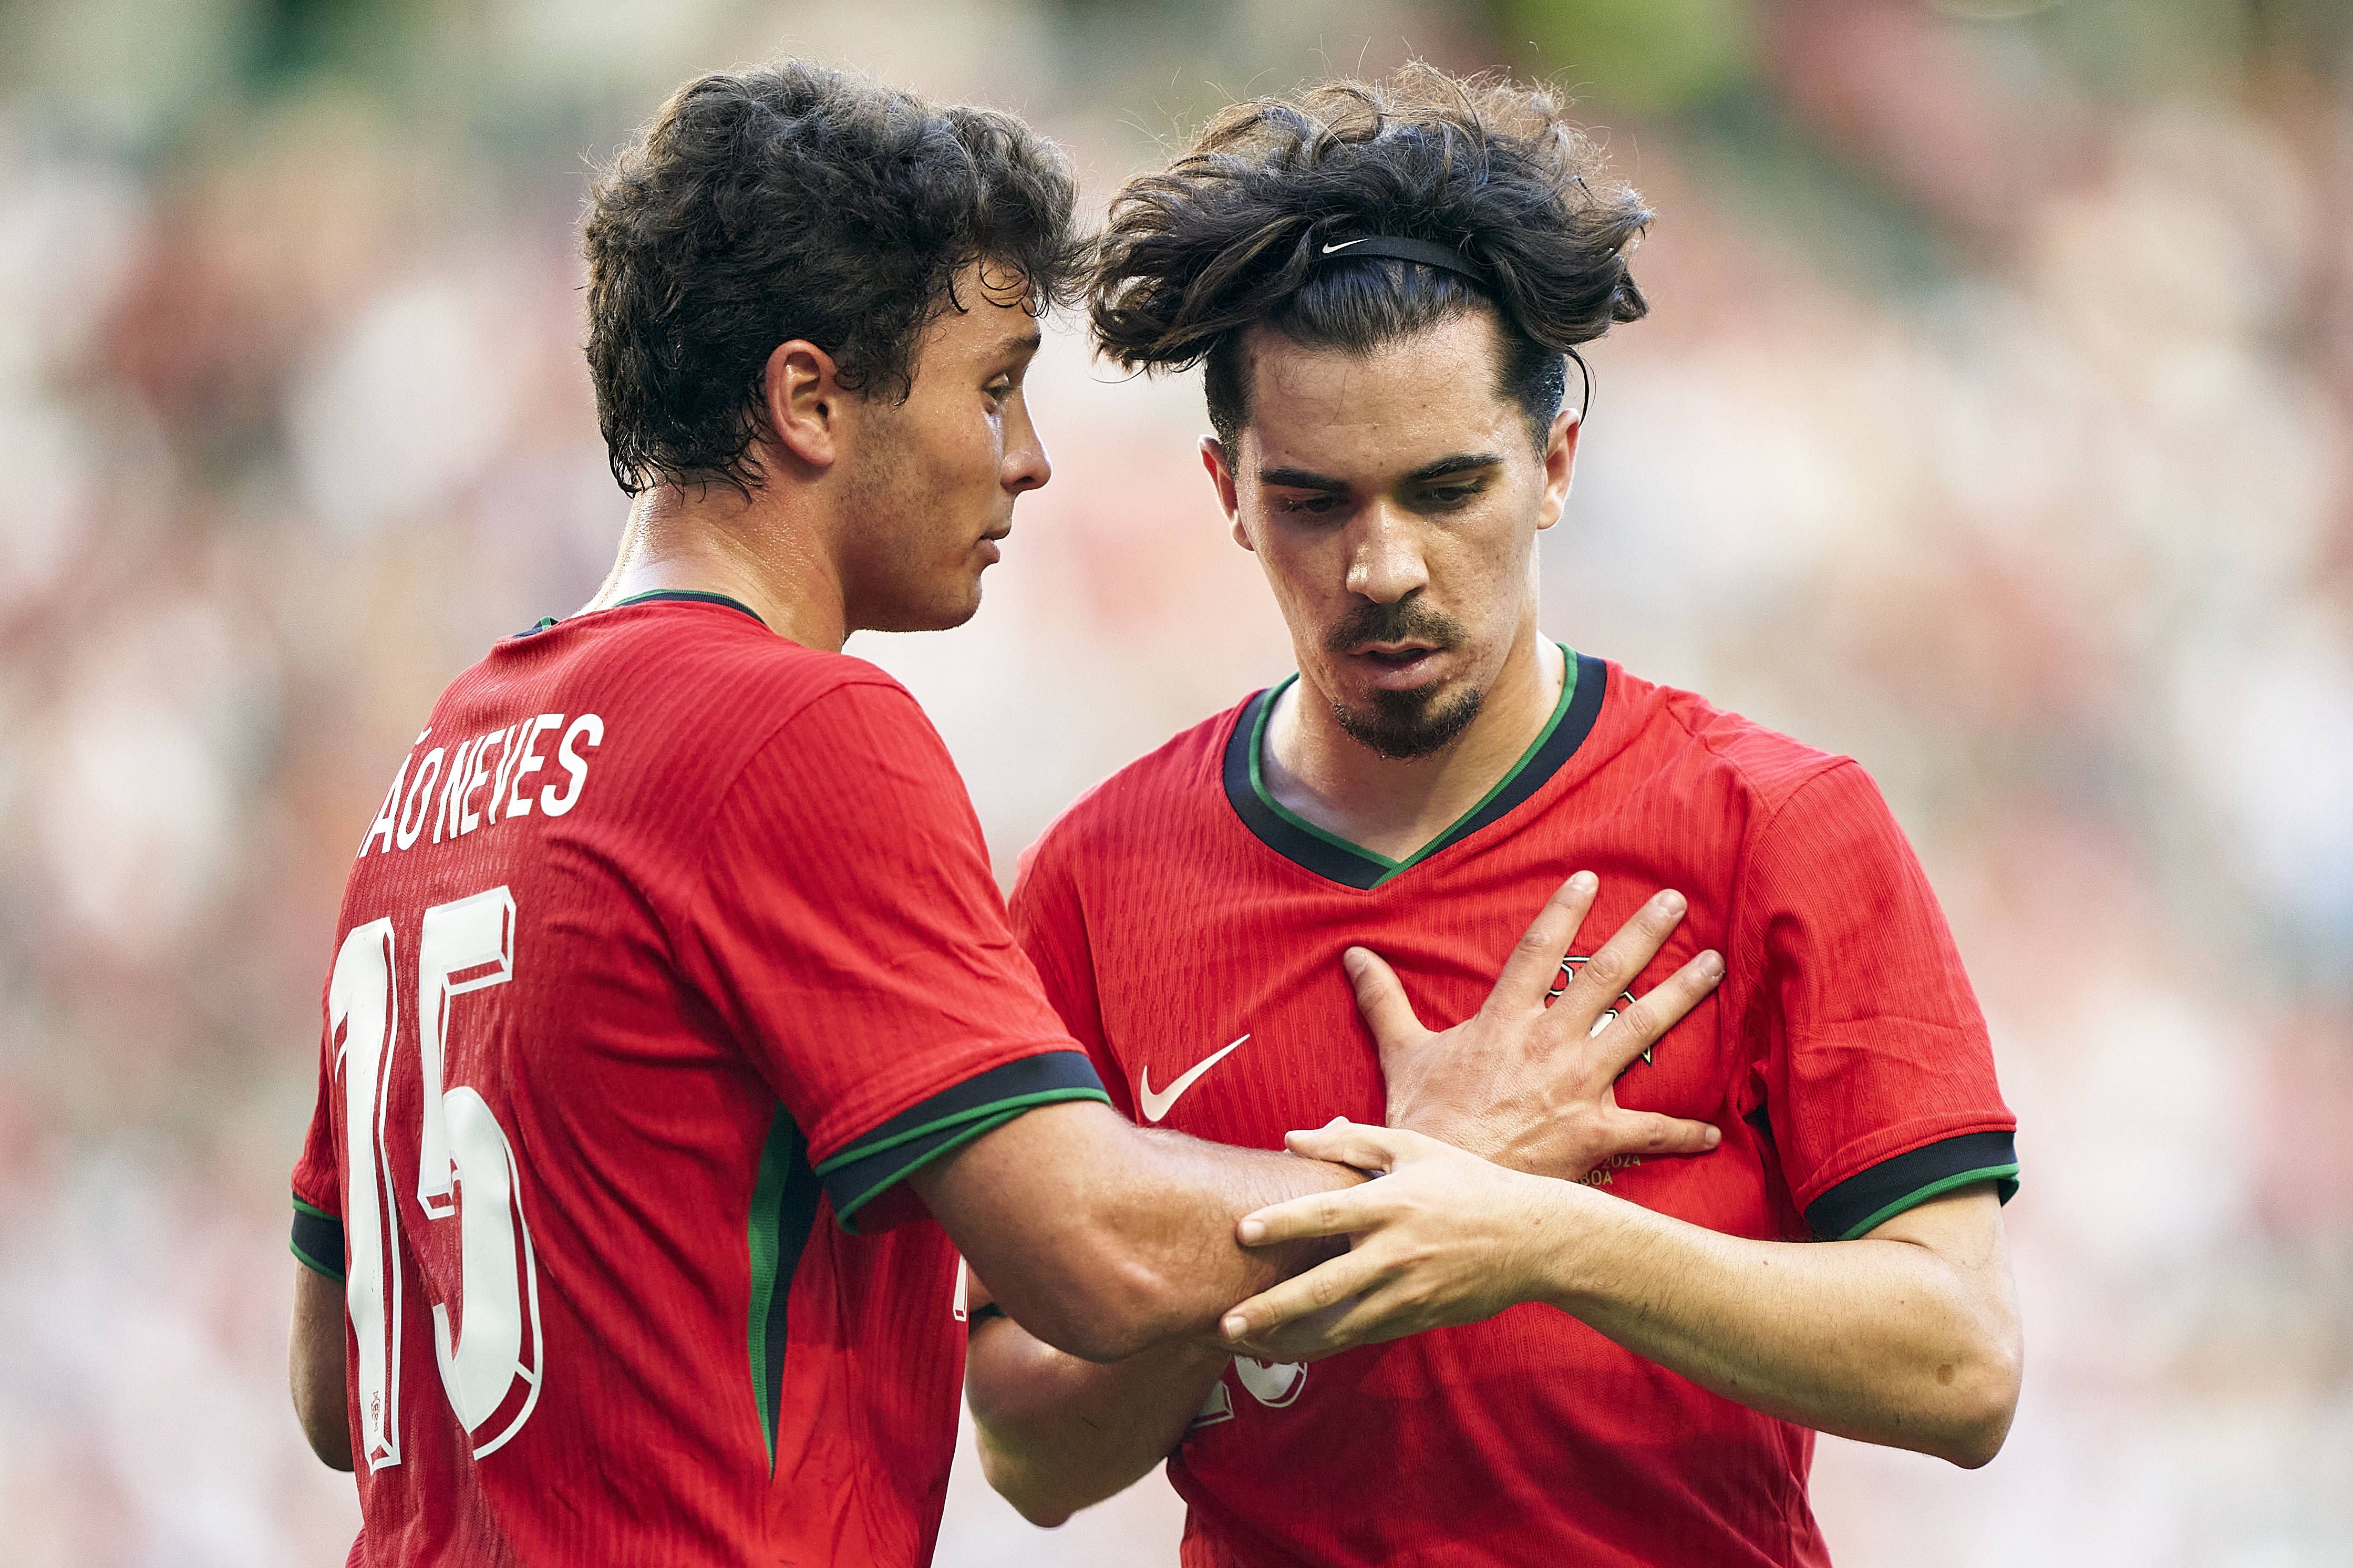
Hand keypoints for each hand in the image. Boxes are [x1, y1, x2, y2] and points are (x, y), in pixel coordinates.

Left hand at [1218, 1120, 1587, 1360]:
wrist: (1532, 1239)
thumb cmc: (1466, 1183)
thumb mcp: (1413, 1149)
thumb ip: (1350, 1142)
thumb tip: (1290, 1138)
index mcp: (1391, 1203)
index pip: (1326, 1213)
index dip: (1282, 1223)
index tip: (1240, 1233)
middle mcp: (1397, 1251)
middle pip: (1324, 1287)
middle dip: (1272, 1309)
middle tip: (1226, 1323)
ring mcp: (1409, 1292)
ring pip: (1340, 1325)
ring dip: (1291, 1340)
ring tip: (1247, 1347)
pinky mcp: (1419, 1318)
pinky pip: (1364, 1336)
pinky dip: (1327, 1346)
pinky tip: (1292, 1351)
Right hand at [1353, 872, 1724, 1179]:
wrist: (1440, 1191)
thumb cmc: (1422, 1123)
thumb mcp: (1401, 1054)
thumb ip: (1384, 1000)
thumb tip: (1354, 954)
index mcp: (1504, 1020)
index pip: (1538, 950)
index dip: (1564, 911)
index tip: (1589, 878)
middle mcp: (1548, 1042)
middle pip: (1605, 974)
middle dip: (1644, 933)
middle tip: (1675, 901)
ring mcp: (1577, 1085)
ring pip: (1642, 1028)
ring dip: (1683, 994)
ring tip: (1714, 965)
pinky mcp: (1595, 1133)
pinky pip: (1651, 1131)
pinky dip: (1684, 1132)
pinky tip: (1712, 1131)